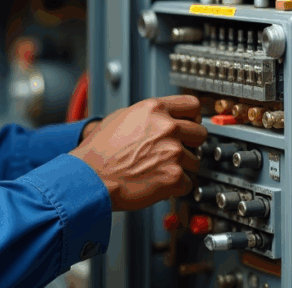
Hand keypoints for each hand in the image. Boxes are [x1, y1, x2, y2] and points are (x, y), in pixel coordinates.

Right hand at [69, 95, 206, 211]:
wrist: (91, 177)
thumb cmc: (99, 151)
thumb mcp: (120, 118)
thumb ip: (147, 116)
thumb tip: (162, 117)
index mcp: (154, 109)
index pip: (192, 105)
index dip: (192, 117)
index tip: (191, 124)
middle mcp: (167, 127)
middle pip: (200, 133)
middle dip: (190, 144)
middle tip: (175, 152)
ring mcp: (173, 152)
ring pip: (194, 161)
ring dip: (180, 167)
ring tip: (157, 170)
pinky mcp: (175, 176)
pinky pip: (188, 183)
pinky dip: (175, 187)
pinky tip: (157, 183)